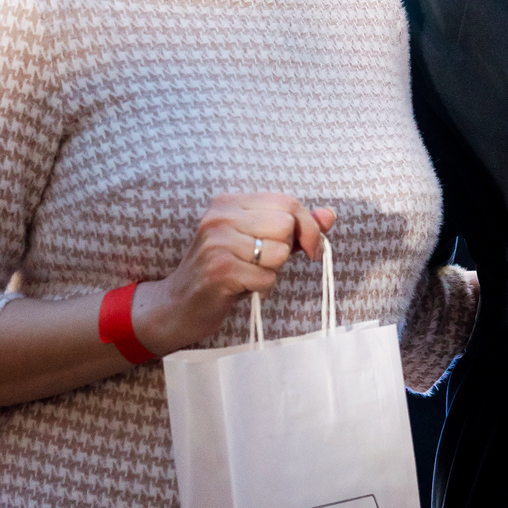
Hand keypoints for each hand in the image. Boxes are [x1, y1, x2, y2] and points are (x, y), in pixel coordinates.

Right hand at [132, 194, 334, 355]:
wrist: (178, 305)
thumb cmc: (224, 272)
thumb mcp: (258, 243)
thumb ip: (293, 228)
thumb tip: (329, 215)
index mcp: (229, 202)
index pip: (287, 202)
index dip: (308, 227)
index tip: (311, 249)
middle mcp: (220, 216)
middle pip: (286, 225)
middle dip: (286, 250)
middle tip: (264, 262)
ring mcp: (217, 242)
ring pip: (279, 252)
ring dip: (272, 271)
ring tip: (248, 274)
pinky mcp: (220, 270)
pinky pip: (267, 278)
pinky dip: (261, 288)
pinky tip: (241, 288)